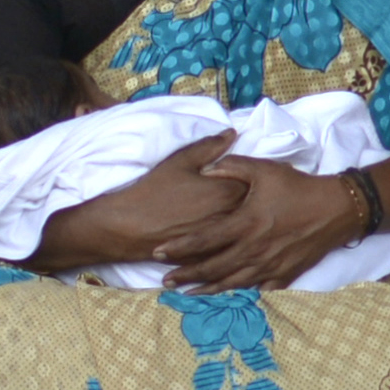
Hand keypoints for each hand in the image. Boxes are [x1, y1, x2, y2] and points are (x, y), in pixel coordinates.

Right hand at [44, 134, 241, 270]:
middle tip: (259, 194)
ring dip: (249, 222)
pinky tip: (233, 237)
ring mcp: (222, 240)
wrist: (129, 227)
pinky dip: (236, 242)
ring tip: (249, 216)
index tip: (261, 175)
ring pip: (247, 231)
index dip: (260, 178)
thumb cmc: (154, 190)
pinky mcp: (211, 257)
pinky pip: (231, 249)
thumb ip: (209, 146)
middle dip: (259, 200)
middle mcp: (230, 217)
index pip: (258, 182)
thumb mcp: (180, 161)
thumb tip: (232, 133)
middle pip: (257, 208)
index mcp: (227, 190)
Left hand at [156, 155, 361, 289]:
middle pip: (212, 268)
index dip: (179, 247)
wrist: (335, 209)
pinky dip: (240, 297)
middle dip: (186, 276)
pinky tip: (227, 301)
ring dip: (207, 291)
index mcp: (245, 223)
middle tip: (165, 282)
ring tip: (188, 296)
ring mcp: (268, 265)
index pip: (204, 239)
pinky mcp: (284, 275)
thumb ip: (232, 167)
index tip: (158, 252)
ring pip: (231, 284)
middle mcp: (253, 249)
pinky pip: (257, 291)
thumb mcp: (263, 169)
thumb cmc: (297, 187)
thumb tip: (206, 169)